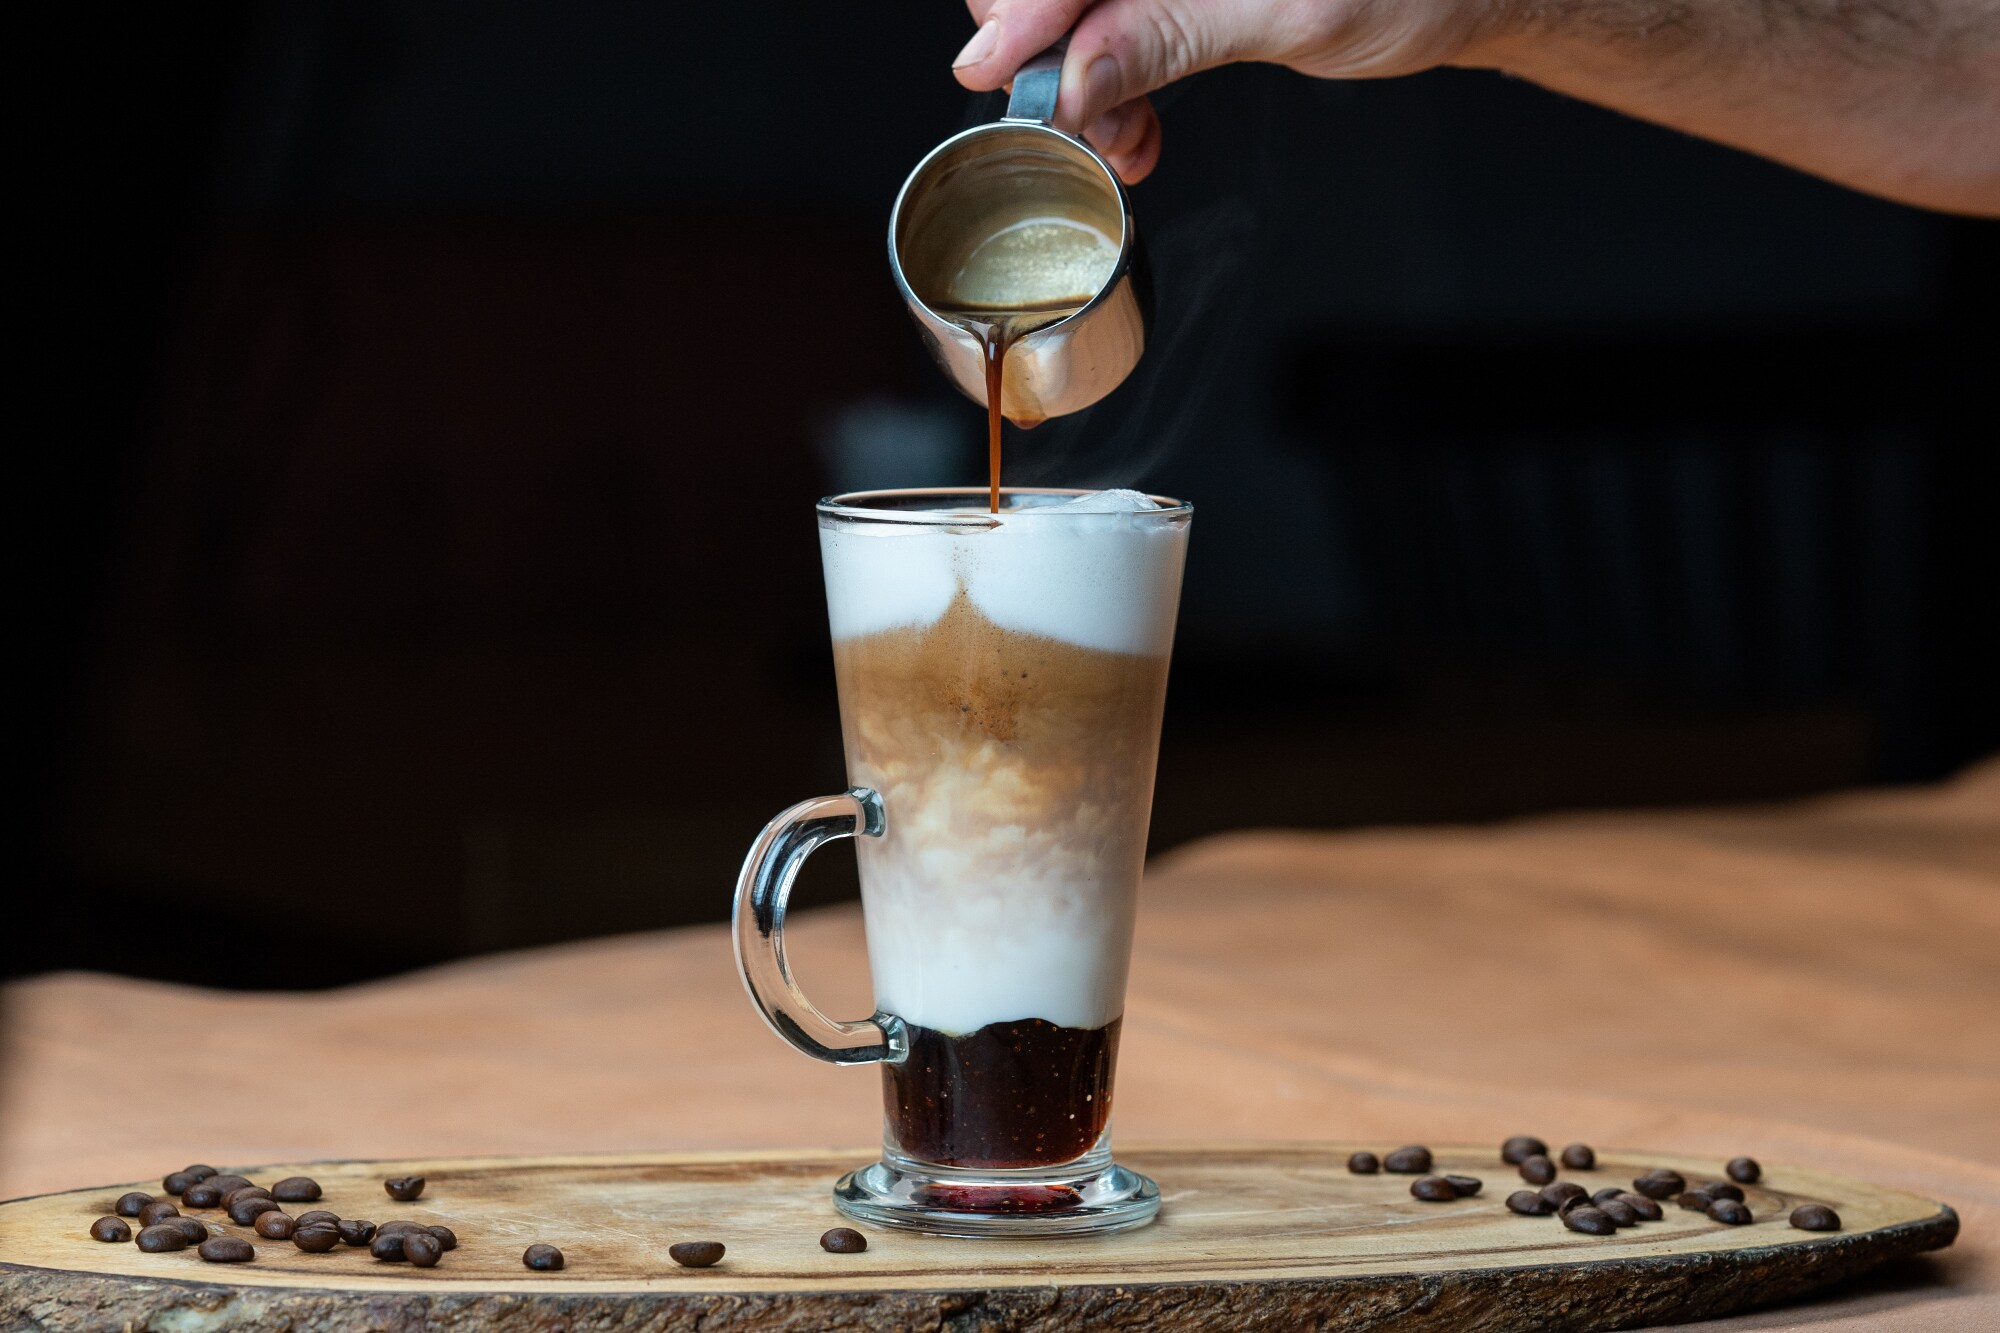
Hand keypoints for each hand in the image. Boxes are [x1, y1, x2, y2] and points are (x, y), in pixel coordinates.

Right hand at [950, 0, 1492, 181]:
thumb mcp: (1292, 13)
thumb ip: (1171, 35)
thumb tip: (1072, 71)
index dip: (1022, 13)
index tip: (996, 73)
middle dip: (1048, 54)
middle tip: (1083, 121)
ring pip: (1072, 11)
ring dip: (1077, 82)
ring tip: (1122, 137)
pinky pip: (1108, 24)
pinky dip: (1107, 79)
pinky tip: (1132, 122)